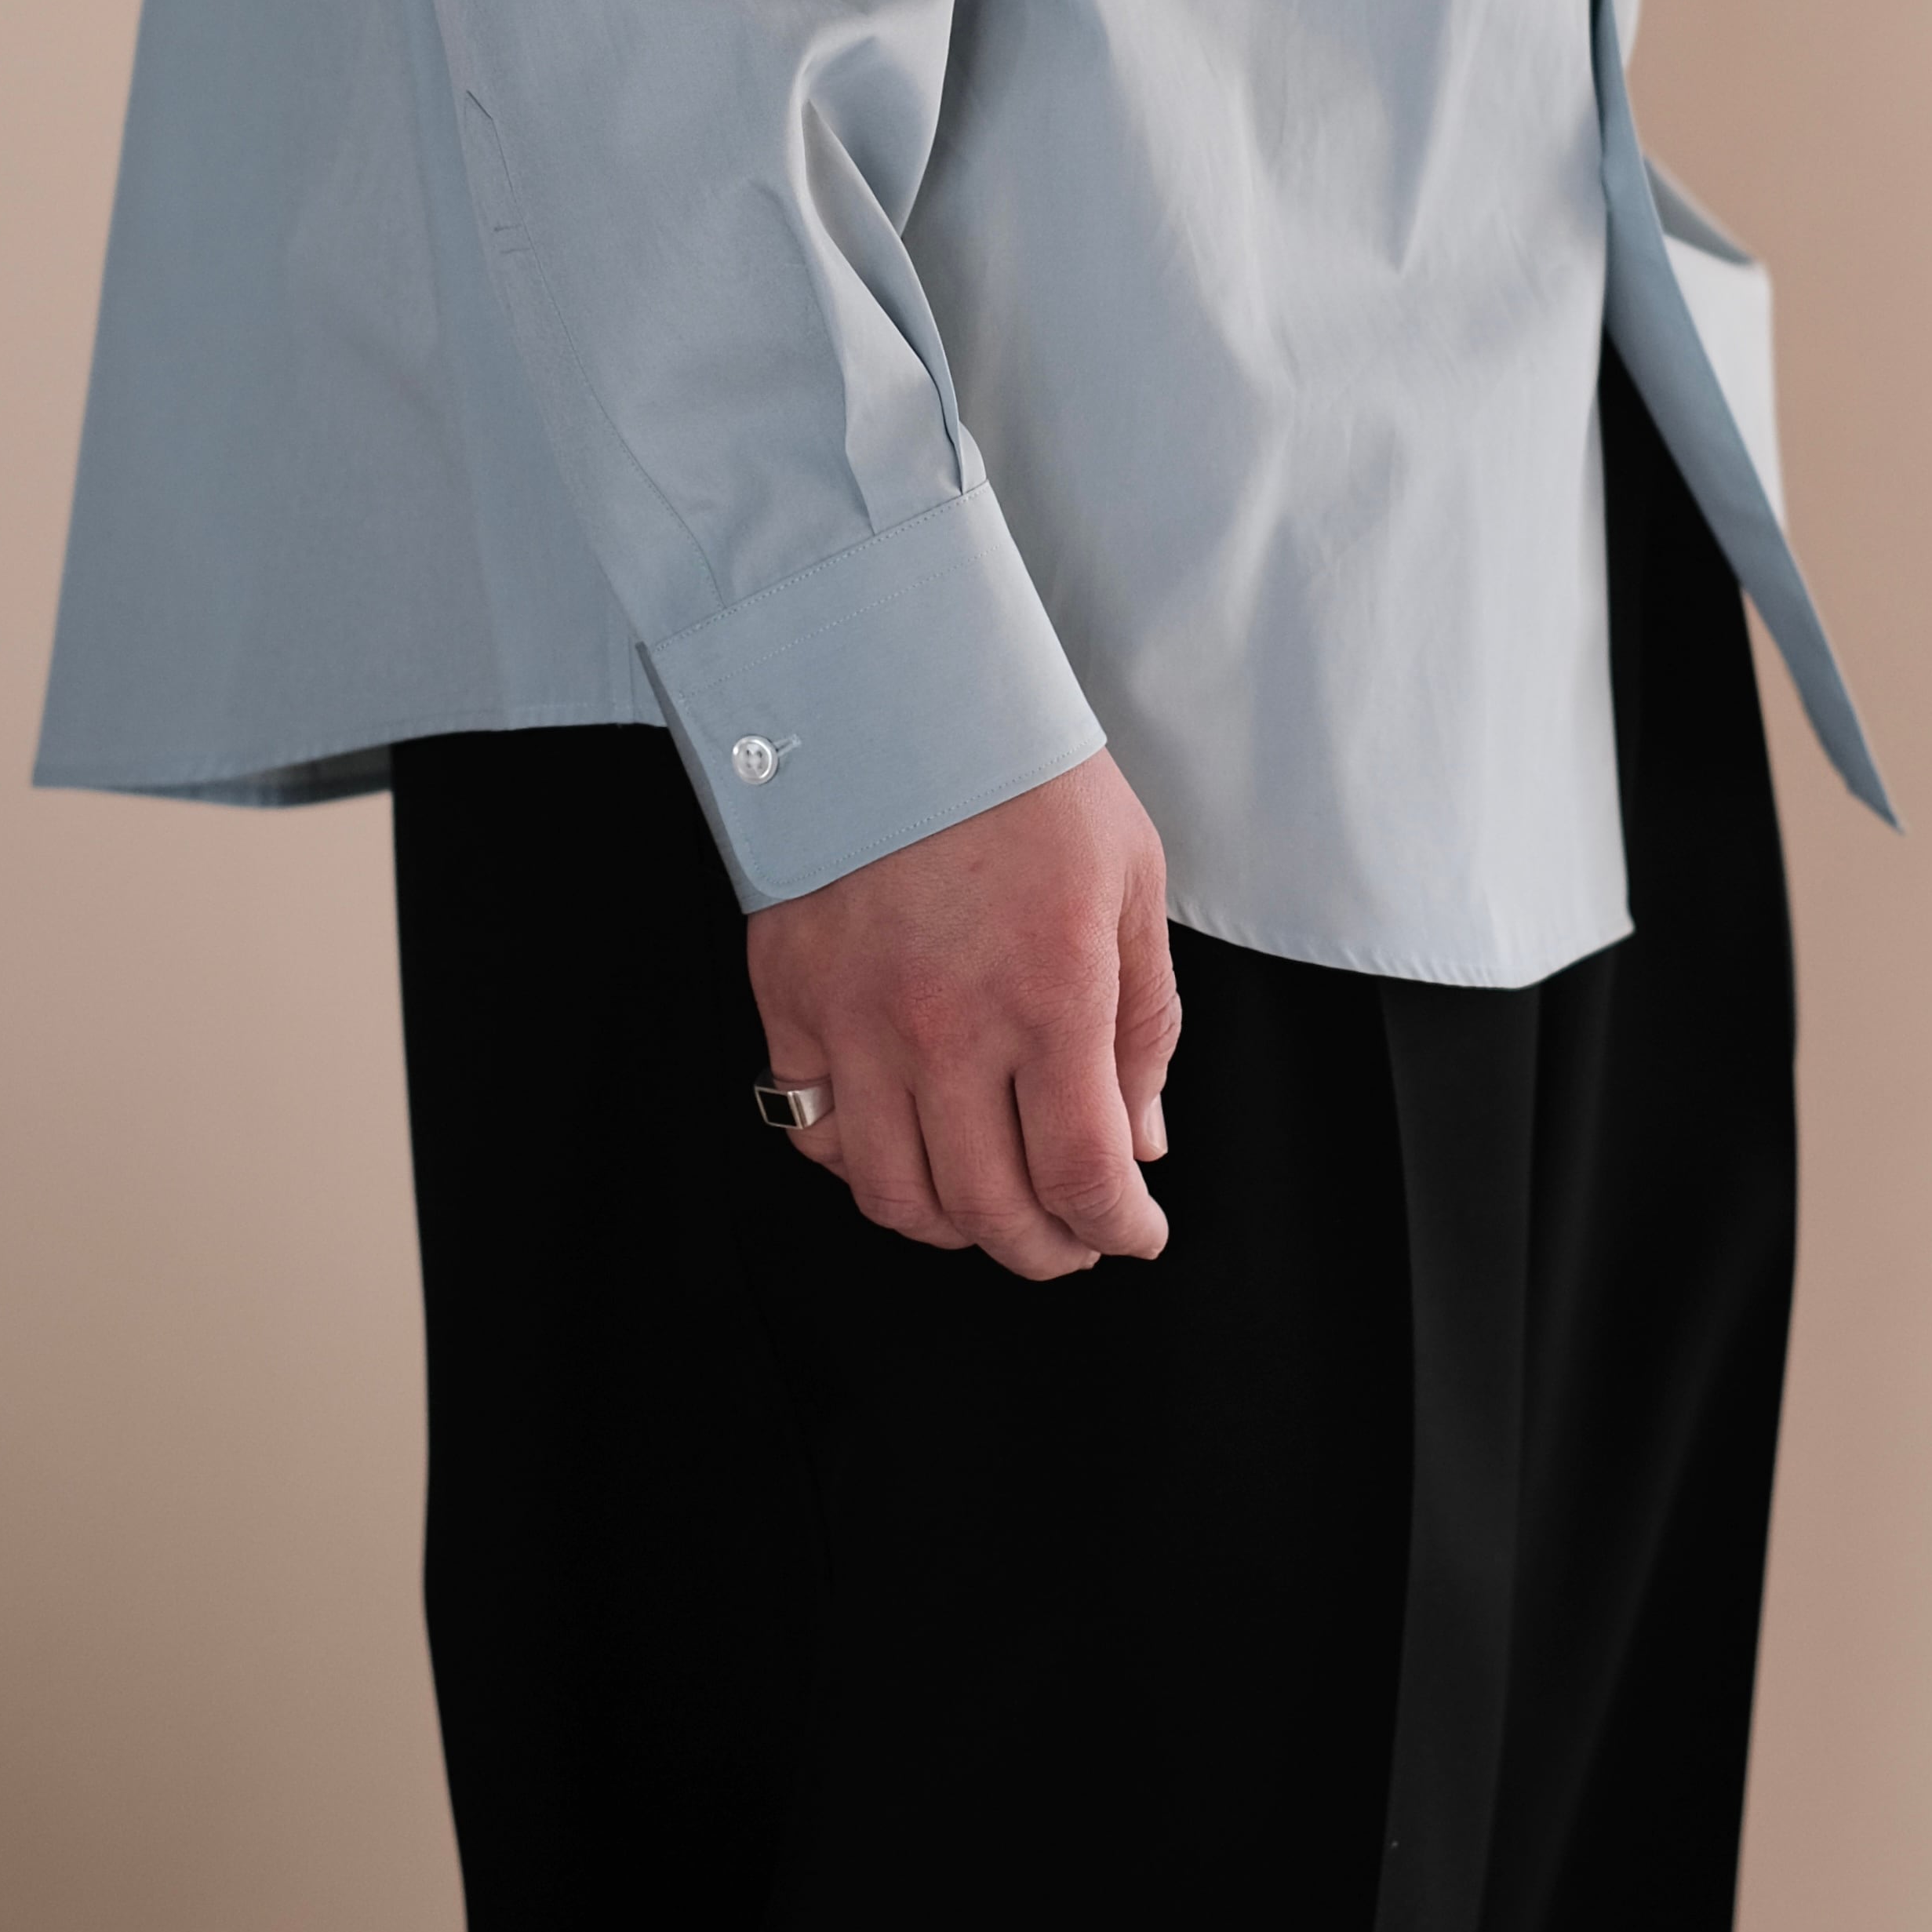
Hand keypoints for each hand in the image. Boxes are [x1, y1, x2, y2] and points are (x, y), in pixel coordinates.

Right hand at [744, 751, 1180, 1279]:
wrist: (899, 682)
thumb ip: (1143, 1024)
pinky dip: (860, 1166)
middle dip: (1045, 1250)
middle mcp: (948, 1027)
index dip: (1116, 1228)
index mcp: (1050, 996)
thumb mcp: (1129, 883)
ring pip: (894, 1193)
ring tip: (988, 1210)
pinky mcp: (788, 997)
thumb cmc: (1026, 773)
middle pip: (990, 1208)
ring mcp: (856, 1020)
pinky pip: (813, 1130)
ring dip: (952, 1228)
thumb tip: (1141, 1142)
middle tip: (1070, 1242)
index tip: (1133, 1234)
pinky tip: (903, 1145)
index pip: (1083, 1176)